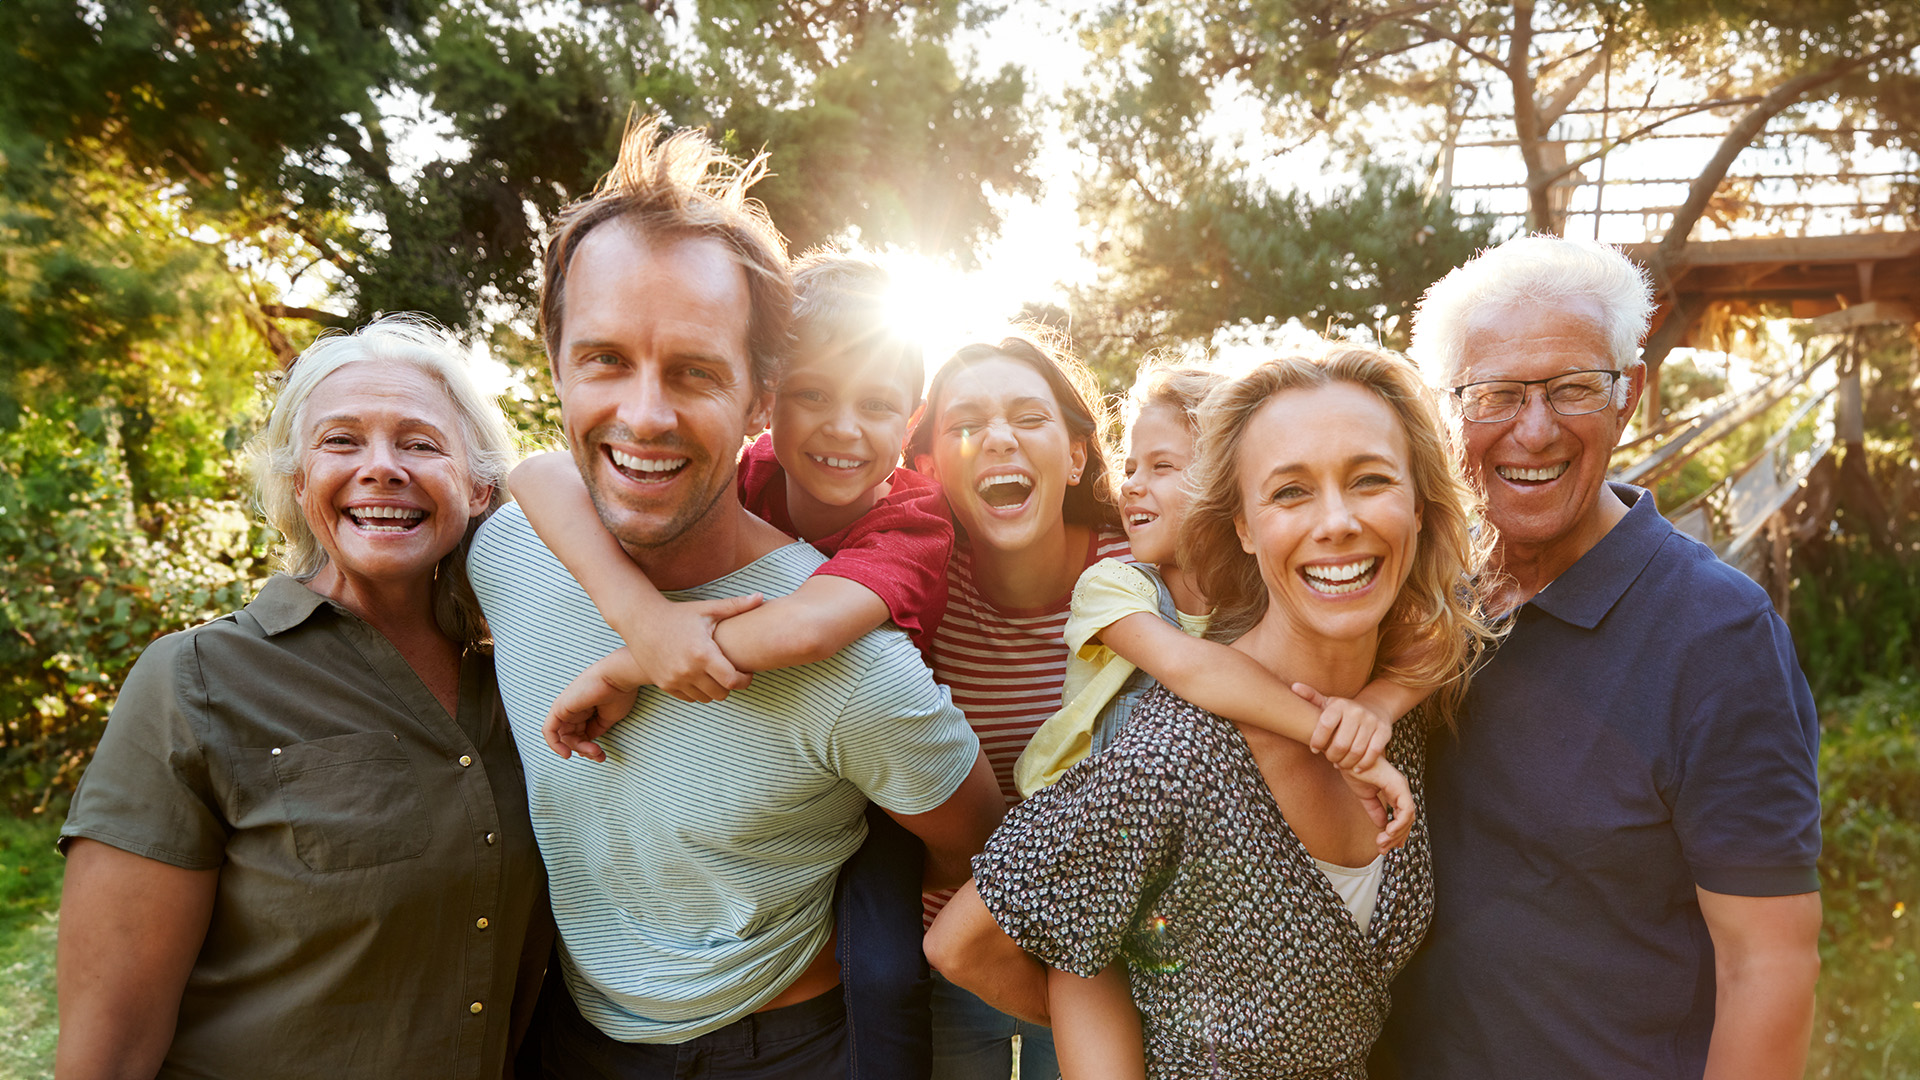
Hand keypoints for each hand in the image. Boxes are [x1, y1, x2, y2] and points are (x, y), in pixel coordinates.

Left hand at [541, 648, 644, 761]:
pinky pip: (550, 731)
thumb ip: (596, 730)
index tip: (601, 754)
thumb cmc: (619, 694)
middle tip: (598, 755)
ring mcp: (565, 708)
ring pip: (563, 737)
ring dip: (578, 748)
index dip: (588, 748)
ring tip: (594, 751)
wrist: (619, 677)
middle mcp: (573, 709)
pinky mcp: (559, 708)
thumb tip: (589, 742)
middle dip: (585, 749)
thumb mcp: (608, 718)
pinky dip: (555, 744)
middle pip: (571, 737)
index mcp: (585, 710)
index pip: (580, 734)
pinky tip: (567, 754)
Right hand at [622, 593, 763, 702]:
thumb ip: (736, 606)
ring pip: (706, 698)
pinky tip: (699, 677)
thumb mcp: (707, 609)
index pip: (733, 681)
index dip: (745, 680)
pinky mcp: (664, 685)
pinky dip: (698, 691)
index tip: (747, 672)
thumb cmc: (678, 614)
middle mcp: (688, 671)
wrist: (641, 621)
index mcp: (703, 654)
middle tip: (732, 672)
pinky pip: (689, 698)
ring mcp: (675, 680)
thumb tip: (761, 597)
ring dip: (714, 690)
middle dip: (731, 685)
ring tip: (716, 674)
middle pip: (722, 694)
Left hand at [1291, 682, 1393, 770]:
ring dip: (1347, 763)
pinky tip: (1356, 768)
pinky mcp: (1384, 731)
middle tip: (1330, 759)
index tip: (1314, 749)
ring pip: (1356, 751)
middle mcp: (1356, 711)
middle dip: (1333, 756)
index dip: (1317, 741)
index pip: (1325, 725)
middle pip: (1341, 743)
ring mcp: (1371, 721)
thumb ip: (1310, 697)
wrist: (1374, 709)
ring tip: (1341, 764)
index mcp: (1339, 704)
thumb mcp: (1327, 703)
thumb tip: (1293, 687)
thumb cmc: (1343, 712)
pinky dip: (1363, 764)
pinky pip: (1373, 753)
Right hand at [1336, 756, 1416, 853]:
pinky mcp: (1398, 785)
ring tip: (1382, 843)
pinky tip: (1387, 831)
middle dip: (1397, 837)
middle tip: (1383, 849)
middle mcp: (1401, 788)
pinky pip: (1405, 809)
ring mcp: (1401, 786)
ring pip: (1409, 816)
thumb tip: (1382, 826)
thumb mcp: (1365, 796)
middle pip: (1408, 819)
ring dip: (1396, 833)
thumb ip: (1375, 810)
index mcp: (1394, 790)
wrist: (1346, 756)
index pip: (1403, 815)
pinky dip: (1398, 823)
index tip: (1386, 845)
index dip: (1397, 832)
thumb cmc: (1354, 770)